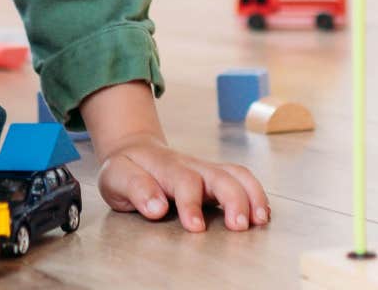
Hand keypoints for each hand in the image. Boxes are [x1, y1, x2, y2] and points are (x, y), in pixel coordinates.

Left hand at [96, 134, 269, 232]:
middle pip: (219, 176)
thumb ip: (135, 189)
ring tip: (259, 221)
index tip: (196, 227)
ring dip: (251, 196)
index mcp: (165, 166)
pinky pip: (242, 179)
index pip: (183, 181)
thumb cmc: (126, 168)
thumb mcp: (116, 176)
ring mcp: (206, 169)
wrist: (135, 150)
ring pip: (236, 175)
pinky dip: (256, 194)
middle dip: (233, 200)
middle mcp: (191, 165)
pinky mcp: (216, 176)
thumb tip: (156, 208)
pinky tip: (261, 214)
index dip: (192, 204)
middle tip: (238, 226)